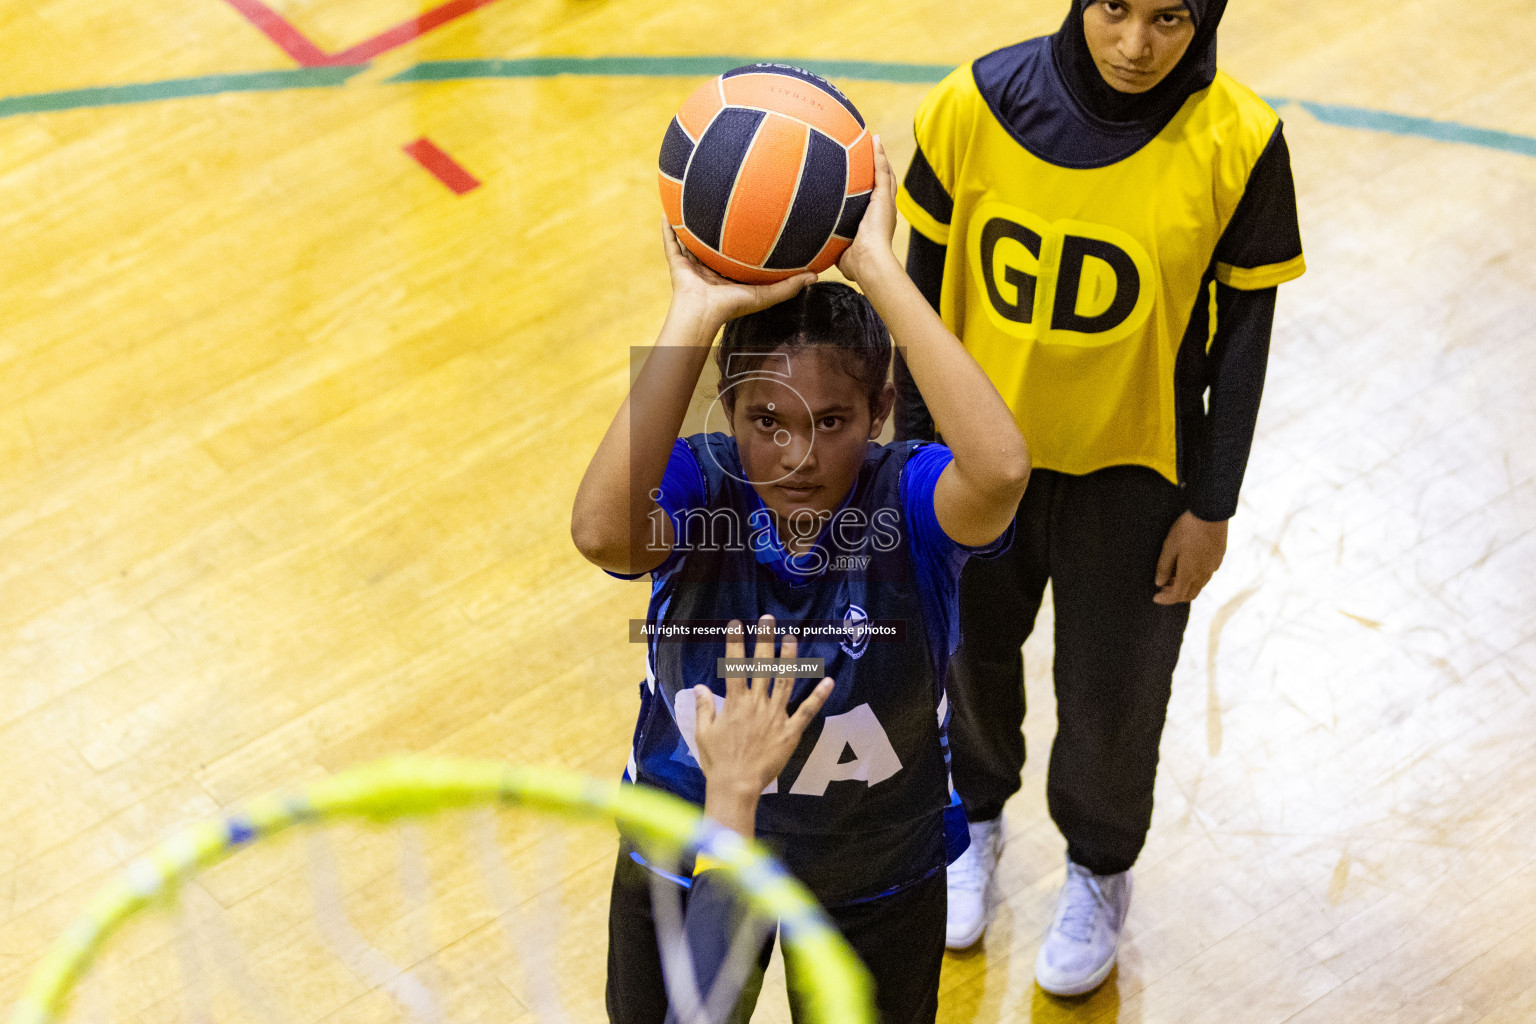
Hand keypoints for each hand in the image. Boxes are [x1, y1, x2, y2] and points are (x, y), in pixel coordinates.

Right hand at [661, 220, 815, 335]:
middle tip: (723, 206)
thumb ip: (789, 286)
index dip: (741, 242)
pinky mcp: (676, 263)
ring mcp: (691, 266)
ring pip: (690, 241)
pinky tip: (667, 211)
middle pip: (712, 246)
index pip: (735, 256)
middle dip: (716, 229)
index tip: (752, 222)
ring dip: (691, 225)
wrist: (702, 313)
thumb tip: (816, 275)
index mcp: (727, 276)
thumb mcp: (766, 295)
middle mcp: (709, 269)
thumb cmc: (732, 307)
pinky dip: (667, 228)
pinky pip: (670, 242)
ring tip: (692, 203)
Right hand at [694, 615, 833, 833]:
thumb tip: (699, 686)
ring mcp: (775, 717)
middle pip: (761, 666)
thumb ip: (703, 707)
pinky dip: (818, 696)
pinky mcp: (790, 732)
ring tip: (792, 638)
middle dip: (764, 640)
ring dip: (789, 658)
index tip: (736, 624)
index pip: (735, 666)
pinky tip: (828, 680)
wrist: (735, 786)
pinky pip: (806, 711)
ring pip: (784, 681)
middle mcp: (756, 705)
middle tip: (768, 619)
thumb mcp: (704, 733)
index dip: (735, 643)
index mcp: (734, 703)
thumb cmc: (717, 761)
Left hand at [836, 135, 899, 286]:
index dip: (873, 188)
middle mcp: (884, 210)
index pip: (875, 200)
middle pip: (884, 183)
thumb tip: (817, 255)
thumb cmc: (856, 265)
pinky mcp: (883, 197)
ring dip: (880, 157)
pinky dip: (879, 155)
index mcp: (877, 222)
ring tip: (874, 141)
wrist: (869, 262)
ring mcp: (886, 202)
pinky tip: (875, 140)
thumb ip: (834, 247)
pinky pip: (882, 171)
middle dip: (880, 168)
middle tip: (873, 152)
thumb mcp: (842, 252)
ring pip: (885, 174)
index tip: (867, 178)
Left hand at [1153, 511, 1228, 604]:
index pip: (1177, 596)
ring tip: (1173, 574)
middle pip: (1190, 594)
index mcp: (1189, 573)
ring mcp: (1213, 566)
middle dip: (1175, 595)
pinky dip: (1195, 576)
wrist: (1211, 513)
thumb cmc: (1187, 529)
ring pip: (1199, 585)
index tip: (1155, 598)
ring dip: (1186, 584)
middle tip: (1163, 587)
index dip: (1165, 600)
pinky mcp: (1219, 558)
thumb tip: (1159, 583)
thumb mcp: (1169, 547)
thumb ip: (1163, 567)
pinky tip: (1188, 564)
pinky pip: (1207, 574)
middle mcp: (1204, 574)